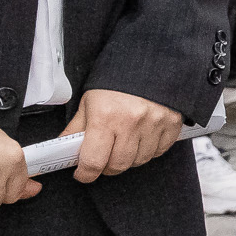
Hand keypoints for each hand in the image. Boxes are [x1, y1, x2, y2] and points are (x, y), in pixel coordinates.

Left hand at [62, 89, 184, 184]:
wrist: (151, 61)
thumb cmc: (116, 82)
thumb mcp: (89, 102)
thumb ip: (76, 129)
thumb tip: (63, 151)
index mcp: (105, 117)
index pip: (93, 162)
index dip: (85, 174)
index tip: (83, 173)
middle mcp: (131, 122)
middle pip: (117, 165)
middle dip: (107, 167)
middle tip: (103, 157)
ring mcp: (155, 123)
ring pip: (139, 161)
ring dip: (129, 159)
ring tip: (124, 144)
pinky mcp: (173, 123)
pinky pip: (159, 151)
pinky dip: (149, 150)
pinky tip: (142, 139)